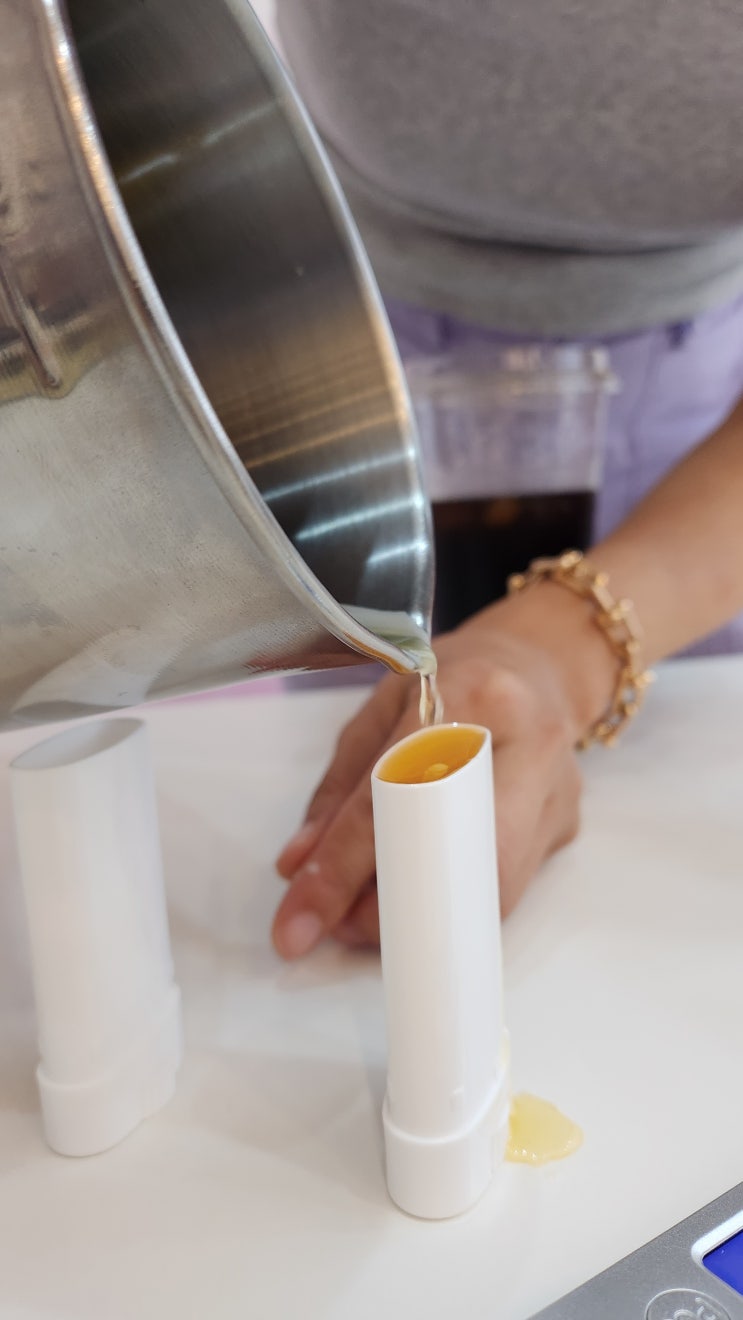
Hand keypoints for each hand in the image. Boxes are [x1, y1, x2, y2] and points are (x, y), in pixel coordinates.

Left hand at [272, 583, 614, 958]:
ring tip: (370, 914)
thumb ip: (338, 788)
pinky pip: (504, 888)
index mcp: (473, 694)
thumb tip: (299, 869)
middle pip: (451, 855)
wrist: (543, 664)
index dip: (341, 867)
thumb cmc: (456, 681)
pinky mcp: (566, 827)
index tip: (300, 922)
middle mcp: (529, 742)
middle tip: (339, 924)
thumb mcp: (382, 708)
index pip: (394, 797)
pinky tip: (421, 892)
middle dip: (387, 908)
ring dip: (419, 916)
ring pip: (483, 888)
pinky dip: (453, 902)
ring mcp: (557, 790)